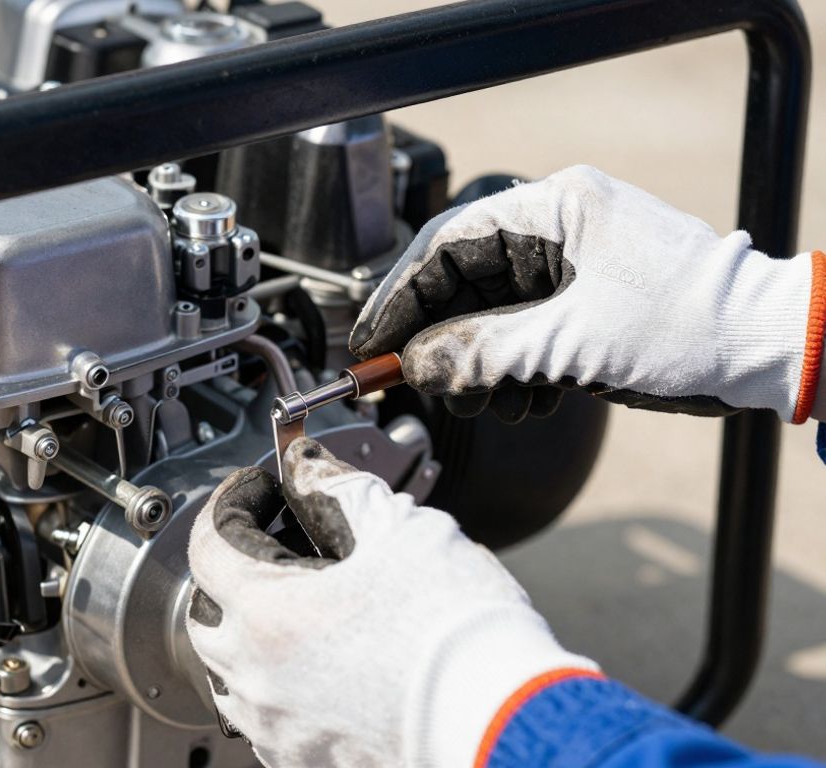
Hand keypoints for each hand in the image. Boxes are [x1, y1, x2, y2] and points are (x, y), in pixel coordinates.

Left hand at [186, 438, 594, 767]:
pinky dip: (277, 682)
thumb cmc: (458, 633)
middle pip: (207, 609)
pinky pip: (266, 717)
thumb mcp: (399, 530)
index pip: (210, 543)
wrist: (506, 725)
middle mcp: (258, 677)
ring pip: (230, 672)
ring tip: (301, 604)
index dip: (234, 501)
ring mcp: (278, 726)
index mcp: (267, 614)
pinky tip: (322, 661)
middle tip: (276, 542)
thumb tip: (308, 466)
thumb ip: (337, 488)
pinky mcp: (305, 761)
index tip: (262, 489)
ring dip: (249, 631)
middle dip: (231, 569)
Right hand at [350, 165, 823, 422]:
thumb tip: (412, 367)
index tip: (370, 344)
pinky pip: (524, 330)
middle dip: (440, 341)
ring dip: (478, 364)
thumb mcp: (569, 347)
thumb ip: (479, 354)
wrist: (771, 351)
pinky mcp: (587, 299)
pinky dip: (513, 369)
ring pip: (490, 312)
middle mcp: (558, 228)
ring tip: (484, 404)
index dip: (399, 298)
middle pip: (463, 282)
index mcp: (553, 210)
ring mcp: (573, 262)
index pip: (445, 245)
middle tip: (419, 386)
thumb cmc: (691, 328)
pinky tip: (524, 401)